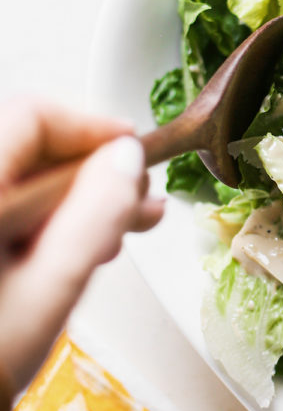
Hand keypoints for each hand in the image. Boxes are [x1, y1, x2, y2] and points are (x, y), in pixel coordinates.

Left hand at [0, 98, 163, 396]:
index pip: (32, 117)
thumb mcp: (48, 293)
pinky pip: (6, 210)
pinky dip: (42, 222)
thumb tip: (127, 160)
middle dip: (90, 170)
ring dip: (71, 199)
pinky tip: (73, 251)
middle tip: (140, 202)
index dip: (92, 128)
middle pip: (26, 146)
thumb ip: (93, 217)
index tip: (136, 154)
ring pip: (18, 180)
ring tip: (117, 235)